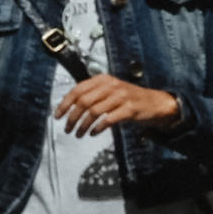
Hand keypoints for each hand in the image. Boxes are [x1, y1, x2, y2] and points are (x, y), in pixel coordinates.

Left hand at [56, 74, 183, 137]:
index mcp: (103, 79)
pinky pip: (108, 120)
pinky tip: (93, 133)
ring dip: (83, 125)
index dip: (65, 103)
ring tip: (79, 134)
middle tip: (68, 129)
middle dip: (72, 117)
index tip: (57, 116)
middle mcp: (111, 85)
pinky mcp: (129, 109)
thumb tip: (69, 106)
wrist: (155, 102)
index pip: (78, 89)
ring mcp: (121, 96)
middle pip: (84, 102)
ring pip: (94, 112)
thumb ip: (92, 95)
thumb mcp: (110, 90)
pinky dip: (98, 128)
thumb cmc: (128, 98)